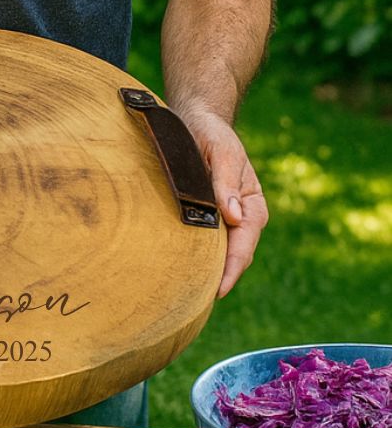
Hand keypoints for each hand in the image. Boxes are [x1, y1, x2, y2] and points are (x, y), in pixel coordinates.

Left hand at [178, 109, 268, 297]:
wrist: (196, 121)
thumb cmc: (211, 135)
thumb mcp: (222, 152)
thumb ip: (226, 182)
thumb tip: (234, 216)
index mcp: (251, 206)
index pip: (243, 245)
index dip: (231, 269)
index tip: (217, 291)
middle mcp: (239, 218)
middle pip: (232, 257)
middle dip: (218, 280)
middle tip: (196, 306)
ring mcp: (222, 220)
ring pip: (217, 254)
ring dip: (205, 274)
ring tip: (185, 299)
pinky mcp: (204, 218)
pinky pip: (202, 245)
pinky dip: (194, 260)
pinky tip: (176, 273)